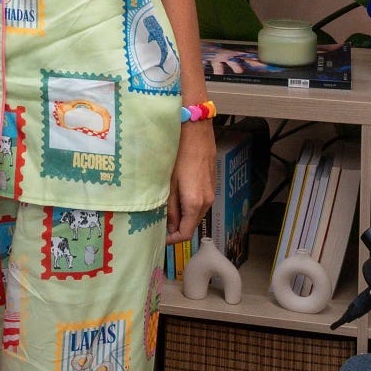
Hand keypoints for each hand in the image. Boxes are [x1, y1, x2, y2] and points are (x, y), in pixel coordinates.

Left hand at [166, 121, 216, 244]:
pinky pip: (200, 202)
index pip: (186, 233)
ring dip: (182, 215)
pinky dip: (188, 204)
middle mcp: (207, 201)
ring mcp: (211, 192)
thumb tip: (168, 226)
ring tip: (165, 207)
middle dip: (176, 227)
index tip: (160, 238)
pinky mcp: (212, 184)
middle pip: (192, 224)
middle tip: (158, 222)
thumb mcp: (168, 182)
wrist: (196, 130)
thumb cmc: (179, 153)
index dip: (173, 240)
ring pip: (196, 213)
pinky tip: (176, 194)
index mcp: (195, 203)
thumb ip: (168, 207)